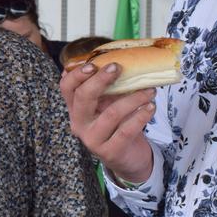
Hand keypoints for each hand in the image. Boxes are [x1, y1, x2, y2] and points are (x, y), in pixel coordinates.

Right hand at [61, 62, 156, 183]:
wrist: (128, 156)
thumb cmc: (118, 123)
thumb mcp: (109, 103)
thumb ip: (110, 87)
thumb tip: (124, 59)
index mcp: (75, 108)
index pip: (66, 87)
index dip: (76, 74)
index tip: (94, 64)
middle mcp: (79, 123)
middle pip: (83, 97)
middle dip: (101, 80)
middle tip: (118, 68)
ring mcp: (92, 140)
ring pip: (110, 113)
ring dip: (133, 98)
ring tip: (150, 91)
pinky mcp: (109, 152)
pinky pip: (126, 130)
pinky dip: (141, 116)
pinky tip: (151, 108)